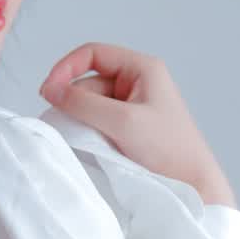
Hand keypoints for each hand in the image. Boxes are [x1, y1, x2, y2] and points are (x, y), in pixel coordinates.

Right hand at [39, 42, 234, 202]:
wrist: (191, 184)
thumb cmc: (168, 149)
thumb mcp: (123, 122)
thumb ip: (83, 104)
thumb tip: (50, 89)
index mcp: (142, 69)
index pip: (93, 54)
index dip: (66, 68)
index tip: (48, 90)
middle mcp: (137, 82)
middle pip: (89, 81)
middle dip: (73, 100)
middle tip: (61, 123)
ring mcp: (132, 106)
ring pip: (91, 104)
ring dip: (80, 119)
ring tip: (80, 138)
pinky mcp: (128, 127)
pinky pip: (98, 121)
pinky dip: (88, 131)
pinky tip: (89, 145)